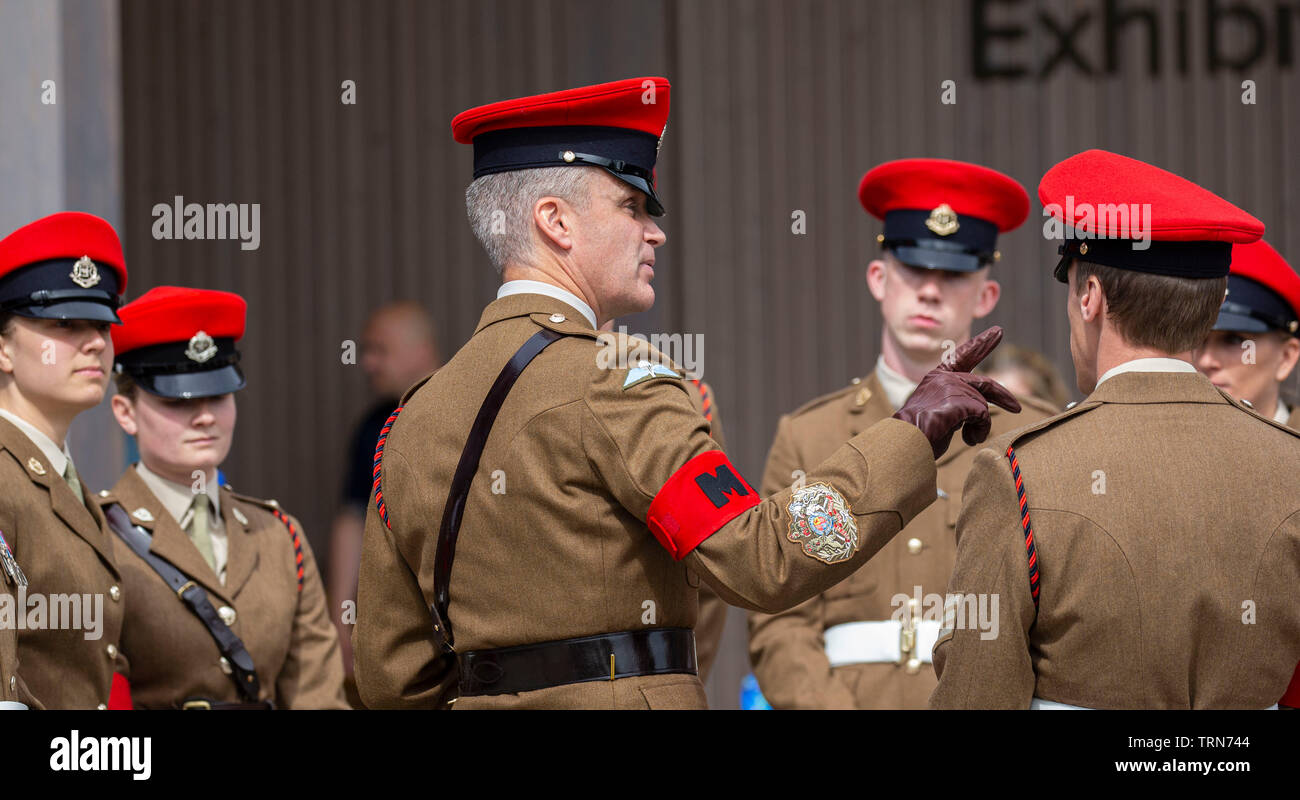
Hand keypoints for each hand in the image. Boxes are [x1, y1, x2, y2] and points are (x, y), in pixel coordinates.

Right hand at [892, 326, 1021, 458]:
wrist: (905, 440)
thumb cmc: (919, 432)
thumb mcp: (938, 411)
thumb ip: (956, 404)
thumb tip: (978, 411)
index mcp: (937, 376)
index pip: (963, 356)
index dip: (982, 344)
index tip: (997, 332)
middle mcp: (944, 377)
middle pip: (984, 383)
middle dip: (1002, 395)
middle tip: (1016, 407)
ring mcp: (951, 386)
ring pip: (982, 403)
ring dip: (980, 425)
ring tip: (970, 438)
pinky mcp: (959, 399)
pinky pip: (983, 414)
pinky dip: (980, 430)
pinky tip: (970, 440)